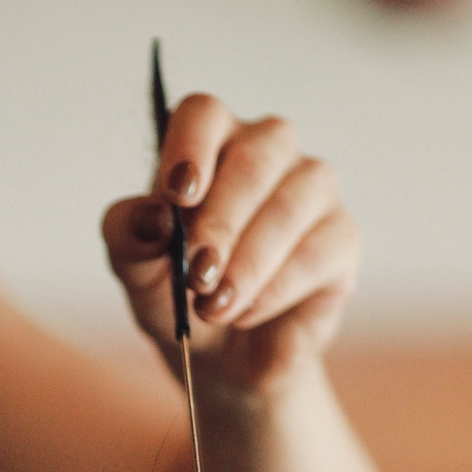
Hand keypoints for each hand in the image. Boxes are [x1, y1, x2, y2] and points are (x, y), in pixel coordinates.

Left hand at [102, 95, 358, 396]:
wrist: (219, 357)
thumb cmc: (176, 295)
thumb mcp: (136, 270)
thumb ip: (130, 235)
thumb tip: (154, 216)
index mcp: (210, 142)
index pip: (203, 113)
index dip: (191, 147)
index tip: (177, 195)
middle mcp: (267, 152)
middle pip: (253, 158)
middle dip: (221, 223)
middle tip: (196, 277)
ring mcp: (311, 189)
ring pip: (289, 205)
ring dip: (247, 264)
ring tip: (215, 308)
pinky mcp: (341, 237)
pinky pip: (319, 250)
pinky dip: (276, 288)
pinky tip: (246, 313)